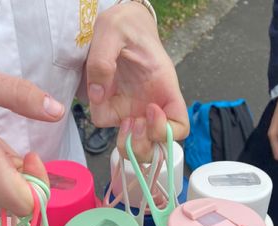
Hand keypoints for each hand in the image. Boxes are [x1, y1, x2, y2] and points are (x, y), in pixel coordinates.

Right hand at [0, 65, 65, 214]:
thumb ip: (19, 95)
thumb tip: (56, 110)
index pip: (25, 203)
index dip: (39, 183)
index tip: (32, 154)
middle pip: (20, 204)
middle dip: (32, 181)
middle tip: (23, 152)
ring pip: (7, 198)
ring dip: (16, 178)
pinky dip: (1, 176)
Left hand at [86, 2, 188, 160]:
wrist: (115, 25)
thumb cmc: (125, 26)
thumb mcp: (114, 31)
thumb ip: (103, 60)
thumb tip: (98, 94)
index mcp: (164, 90)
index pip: (179, 127)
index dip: (167, 130)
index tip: (152, 111)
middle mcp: (150, 107)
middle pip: (155, 148)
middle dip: (144, 146)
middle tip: (133, 124)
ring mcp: (131, 111)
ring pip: (133, 147)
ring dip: (126, 144)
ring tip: (122, 123)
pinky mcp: (113, 109)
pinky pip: (106, 125)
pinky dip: (102, 119)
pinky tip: (101, 99)